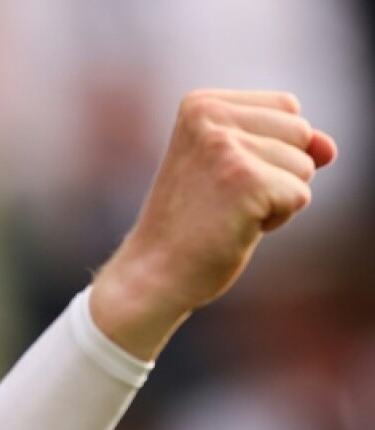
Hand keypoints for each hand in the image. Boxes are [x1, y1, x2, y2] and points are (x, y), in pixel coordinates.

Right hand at [90, 89, 336, 359]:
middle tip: (224, 198)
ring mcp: (227, 147)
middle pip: (300, 131)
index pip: (286, 107)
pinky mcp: (246, 180)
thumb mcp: (235, 170)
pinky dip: (276, 220)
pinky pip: (300, 195)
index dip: (269, 149)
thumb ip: (284, 145)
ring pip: (304, 165)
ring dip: (276, 197)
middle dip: (278, 171)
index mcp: (200, 104)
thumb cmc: (192, 223)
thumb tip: (329, 147)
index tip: (220, 176)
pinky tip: (235, 227)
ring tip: (227, 213)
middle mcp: (210, 117)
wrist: (154, 272)